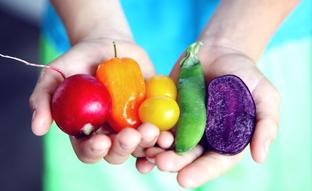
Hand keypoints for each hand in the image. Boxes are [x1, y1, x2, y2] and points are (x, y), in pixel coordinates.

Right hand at [29, 37, 161, 163]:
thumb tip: (38, 129)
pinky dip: (164, 137)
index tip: (101, 140)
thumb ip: (44, 98)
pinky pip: (160, 131)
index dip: (94, 150)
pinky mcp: (151, 115)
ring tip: (153, 131)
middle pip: (117, 152)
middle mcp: (111, 133)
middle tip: (131, 135)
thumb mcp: (56, 73)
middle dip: (124, 147)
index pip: (88, 150)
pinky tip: (169, 136)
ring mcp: (133, 125)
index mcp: (87, 130)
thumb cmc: (80, 60)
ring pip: (141, 146)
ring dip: (148, 144)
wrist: (110, 45)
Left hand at [136, 43, 280, 187]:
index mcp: (225, 140)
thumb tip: (260, 157)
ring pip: (167, 144)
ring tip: (146, 154)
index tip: (184, 180)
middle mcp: (202, 137)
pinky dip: (145, 131)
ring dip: (155, 151)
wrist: (219, 51)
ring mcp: (182, 123)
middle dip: (174, 162)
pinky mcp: (166, 109)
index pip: (214, 162)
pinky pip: (154, 123)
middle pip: (187, 156)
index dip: (200, 172)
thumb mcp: (264, 95)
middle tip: (161, 164)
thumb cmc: (245, 74)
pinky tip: (135, 136)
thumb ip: (266, 123)